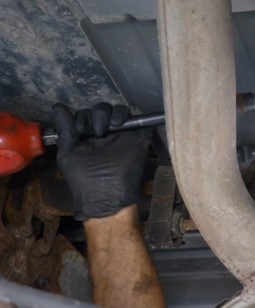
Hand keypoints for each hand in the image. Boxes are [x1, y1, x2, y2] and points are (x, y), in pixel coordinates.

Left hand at [52, 102, 150, 220]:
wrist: (105, 195)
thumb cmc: (83, 178)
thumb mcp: (68, 152)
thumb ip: (65, 129)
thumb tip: (58, 106)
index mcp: (87, 136)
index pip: (86, 115)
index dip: (82, 118)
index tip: (80, 131)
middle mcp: (105, 133)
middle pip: (103, 109)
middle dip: (98, 115)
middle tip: (97, 132)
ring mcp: (122, 135)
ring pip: (120, 111)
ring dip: (113, 114)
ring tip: (110, 127)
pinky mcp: (137, 139)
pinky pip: (138, 119)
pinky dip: (131, 116)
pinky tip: (120, 125)